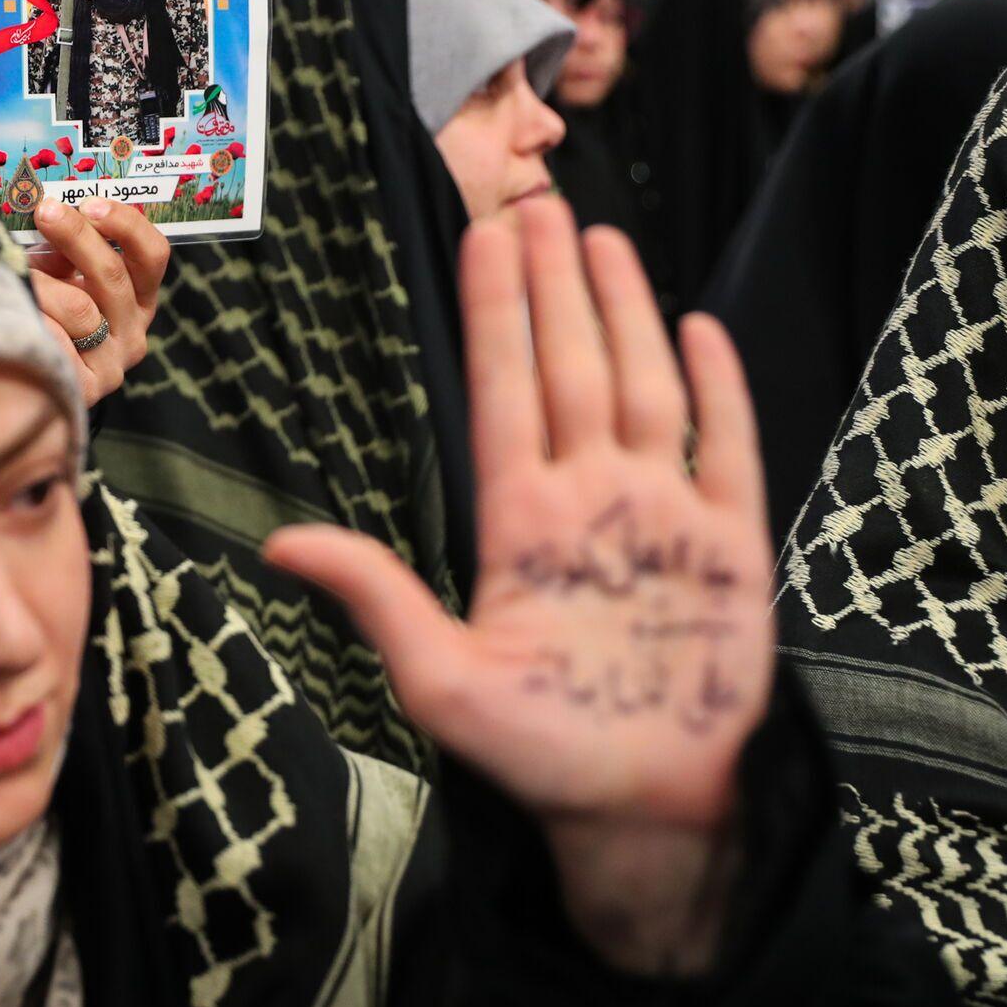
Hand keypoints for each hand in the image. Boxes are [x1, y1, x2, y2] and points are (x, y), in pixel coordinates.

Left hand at [29, 196, 169, 405]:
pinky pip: (57, 341)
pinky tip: (14, 314)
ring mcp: (113, 364)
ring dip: (40, 284)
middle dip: (75, 236)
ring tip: (13, 274)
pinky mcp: (87, 388)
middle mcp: (133, 332)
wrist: (23, 381)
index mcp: (137, 298)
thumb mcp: (60, 274)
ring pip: (79, 308)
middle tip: (44, 212)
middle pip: (114, 275)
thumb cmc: (43, 314)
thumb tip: (52, 214)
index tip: (89, 204)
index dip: (125, 224)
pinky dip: (32, 320)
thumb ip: (66, 249)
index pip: (152, 255)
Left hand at [265, 198, 774, 969]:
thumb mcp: (439, 677)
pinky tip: (697, 328)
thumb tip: (275, 544)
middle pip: (569, 368)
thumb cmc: (536, 753)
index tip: (486, 236)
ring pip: (642, 387)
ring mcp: (662, 517)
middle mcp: (589, 502)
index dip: (497, 313)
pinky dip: (717, 389)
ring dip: (623, 313)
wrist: (644, 807)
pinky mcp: (731, 547)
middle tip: (538, 199)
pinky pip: (728, 449)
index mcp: (520, 523)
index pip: (503, 392)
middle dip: (553, 287)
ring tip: (602, 239)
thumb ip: (375, 595)